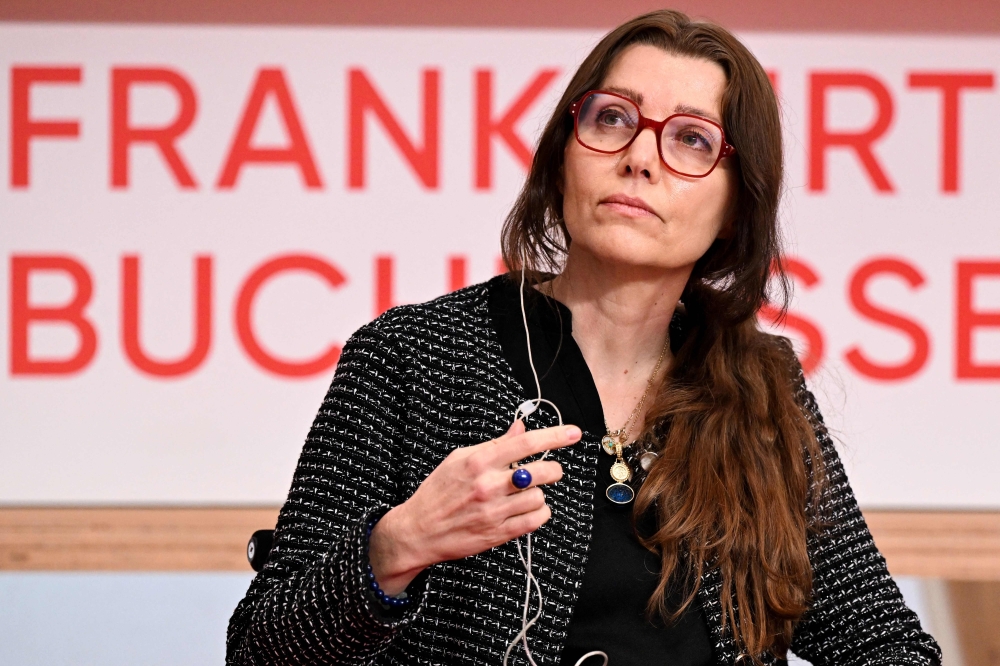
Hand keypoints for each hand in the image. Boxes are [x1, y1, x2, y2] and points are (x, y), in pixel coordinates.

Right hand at [368, 420, 580, 595]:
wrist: (418, 530)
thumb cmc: (438, 491)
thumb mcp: (460, 459)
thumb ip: (494, 444)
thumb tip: (521, 428)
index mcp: (479, 460)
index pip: (526, 443)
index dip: (555, 436)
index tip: (574, 433)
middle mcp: (488, 484)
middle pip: (542, 472)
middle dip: (552, 470)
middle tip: (548, 471)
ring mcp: (494, 511)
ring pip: (540, 497)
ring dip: (538, 494)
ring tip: (523, 494)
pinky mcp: (498, 533)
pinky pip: (536, 520)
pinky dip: (539, 513)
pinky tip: (527, 509)